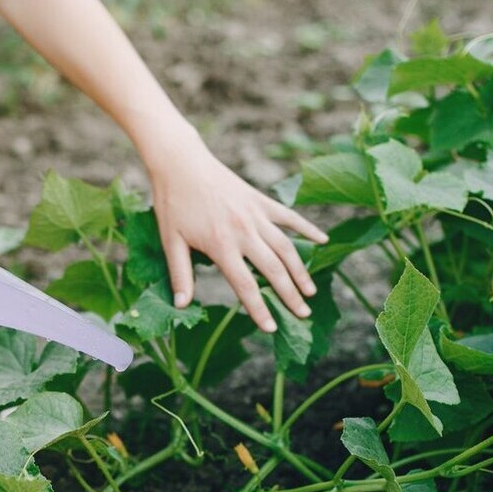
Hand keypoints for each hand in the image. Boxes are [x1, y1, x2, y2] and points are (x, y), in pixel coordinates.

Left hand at [150, 136, 328, 332]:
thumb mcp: (170, 241)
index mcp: (221, 245)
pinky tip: (323, 241)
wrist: (180, 163)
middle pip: (274, 270)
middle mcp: (244, 231)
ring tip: (311, 291)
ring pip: (286, 247)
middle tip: (303, 315)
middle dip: (290, 295)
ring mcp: (256, 215)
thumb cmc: (172, 204)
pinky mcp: (261, 200)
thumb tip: (182, 305)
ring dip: (301, 271)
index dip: (259, 309)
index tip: (270, 328)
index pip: (245, 285)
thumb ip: (180, 274)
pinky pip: (289, 217)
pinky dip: (307, 228)